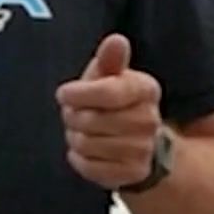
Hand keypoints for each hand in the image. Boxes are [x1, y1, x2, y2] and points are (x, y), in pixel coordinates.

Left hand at [55, 34, 162, 189]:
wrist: (138, 142)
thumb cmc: (114, 100)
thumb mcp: (110, 75)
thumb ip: (110, 59)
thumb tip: (116, 40)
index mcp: (146, 89)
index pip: (109, 93)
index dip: (79, 94)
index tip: (64, 94)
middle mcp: (150, 120)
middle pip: (92, 120)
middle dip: (73, 118)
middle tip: (74, 115)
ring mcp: (143, 149)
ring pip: (87, 144)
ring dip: (75, 138)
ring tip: (81, 132)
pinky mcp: (132, 173)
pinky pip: (89, 167)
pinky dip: (79, 159)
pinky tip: (86, 151)